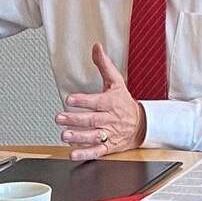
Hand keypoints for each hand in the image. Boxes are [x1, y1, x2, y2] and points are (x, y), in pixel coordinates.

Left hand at [55, 42, 144, 157]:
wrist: (142, 125)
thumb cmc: (124, 103)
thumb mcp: (116, 82)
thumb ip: (104, 65)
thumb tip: (96, 47)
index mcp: (110, 103)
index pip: (96, 101)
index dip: (83, 100)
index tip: (70, 99)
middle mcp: (109, 119)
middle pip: (91, 120)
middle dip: (75, 119)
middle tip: (59, 118)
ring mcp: (109, 134)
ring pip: (93, 136)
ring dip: (78, 137)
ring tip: (64, 135)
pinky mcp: (109, 146)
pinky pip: (97, 151)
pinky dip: (85, 153)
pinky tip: (72, 153)